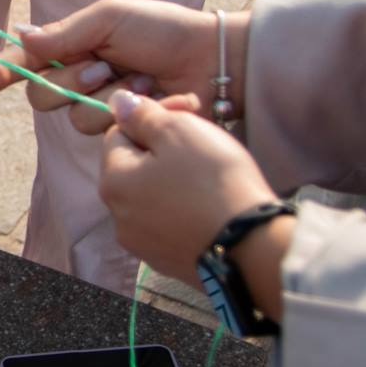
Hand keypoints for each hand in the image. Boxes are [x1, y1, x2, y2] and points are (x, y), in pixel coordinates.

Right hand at [0, 0, 237, 136]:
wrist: (210, 60)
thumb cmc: (163, 30)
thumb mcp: (111, 19)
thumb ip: (66, 33)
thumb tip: (22, 38)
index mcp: (75, 43)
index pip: (27, 60)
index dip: (2, 72)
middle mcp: (81, 75)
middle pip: (43, 95)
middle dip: (72, 83)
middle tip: (106, 67)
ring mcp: (100, 104)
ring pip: (72, 117)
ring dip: (106, 97)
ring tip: (140, 82)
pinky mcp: (120, 127)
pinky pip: (102, 130)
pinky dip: (129, 111)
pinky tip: (154, 98)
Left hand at [100, 91, 277, 284]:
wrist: (252, 246)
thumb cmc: (214, 181)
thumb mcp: (179, 131)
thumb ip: (143, 114)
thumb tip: (118, 103)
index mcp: (113, 182)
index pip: (119, 132)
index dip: (153, 115)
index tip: (189, 108)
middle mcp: (119, 218)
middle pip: (135, 165)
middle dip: (165, 145)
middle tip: (204, 137)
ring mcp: (143, 244)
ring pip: (153, 194)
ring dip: (175, 176)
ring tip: (211, 170)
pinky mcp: (169, 262)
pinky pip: (170, 222)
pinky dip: (185, 207)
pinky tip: (211, 203)